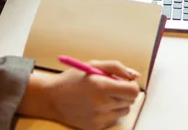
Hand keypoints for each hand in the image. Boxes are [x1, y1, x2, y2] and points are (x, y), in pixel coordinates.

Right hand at [19, 60, 140, 129]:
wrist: (52, 98)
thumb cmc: (73, 79)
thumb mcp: (93, 65)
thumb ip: (117, 67)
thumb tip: (135, 75)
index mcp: (101, 85)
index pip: (132, 90)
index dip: (132, 85)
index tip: (127, 82)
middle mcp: (101, 103)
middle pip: (130, 101)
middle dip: (125, 92)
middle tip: (113, 87)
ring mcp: (98, 117)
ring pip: (124, 110)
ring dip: (119, 102)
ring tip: (104, 96)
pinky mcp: (96, 127)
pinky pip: (114, 119)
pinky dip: (110, 111)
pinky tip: (97, 105)